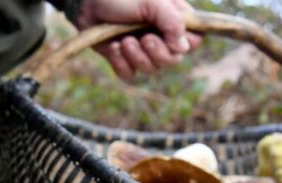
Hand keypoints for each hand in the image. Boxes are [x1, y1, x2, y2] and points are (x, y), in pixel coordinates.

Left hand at [74, 0, 201, 80]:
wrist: (87, 3)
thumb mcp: (151, 1)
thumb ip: (172, 21)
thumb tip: (183, 48)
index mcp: (172, 20)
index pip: (194, 40)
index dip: (185, 44)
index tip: (170, 36)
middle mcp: (160, 37)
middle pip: (173, 60)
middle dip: (158, 53)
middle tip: (145, 39)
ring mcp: (142, 50)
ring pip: (151, 69)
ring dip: (137, 57)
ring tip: (124, 40)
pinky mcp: (123, 60)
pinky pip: (130, 75)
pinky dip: (121, 63)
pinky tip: (114, 47)